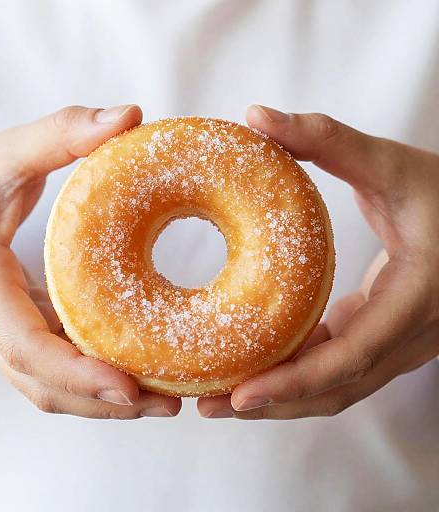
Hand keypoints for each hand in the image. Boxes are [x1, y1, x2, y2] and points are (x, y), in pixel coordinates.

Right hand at [0, 105, 180, 418]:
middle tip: (169, 403)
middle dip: (105, 402)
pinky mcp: (17, 332)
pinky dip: (93, 380)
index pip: (23, 344)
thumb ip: (60, 133)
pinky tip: (135, 371)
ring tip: (164, 398)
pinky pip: (54, 369)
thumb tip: (128, 116)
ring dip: (103, 401)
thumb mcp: (1, 154)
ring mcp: (0, 334)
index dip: (75, 373)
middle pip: (44, 383)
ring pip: (50, 387)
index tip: (128, 388)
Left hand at [199, 105, 438, 418]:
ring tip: (221, 396)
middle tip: (208, 404)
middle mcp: (409, 336)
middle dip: (272, 404)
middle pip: (333, 389)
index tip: (237, 396)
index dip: (291, 383)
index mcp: (415, 300)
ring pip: (335, 388)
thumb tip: (257, 116)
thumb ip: (327, 140)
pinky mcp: (384, 336)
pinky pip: (337, 367)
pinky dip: (297, 375)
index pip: (347, 359)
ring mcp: (399, 343)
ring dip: (280, 398)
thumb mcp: (391, 165)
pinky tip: (258, 366)